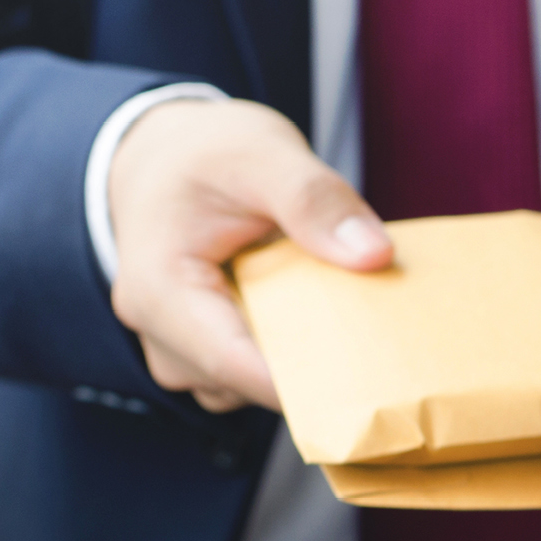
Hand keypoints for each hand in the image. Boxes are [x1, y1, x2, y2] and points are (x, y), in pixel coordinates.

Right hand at [107, 98, 392, 412]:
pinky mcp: (204, 352)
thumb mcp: (261, 153)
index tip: (370, 387)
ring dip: (299, 368)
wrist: (163, 155)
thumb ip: (314, 199)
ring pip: (247, 388)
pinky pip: (250, 376)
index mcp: (160, 291)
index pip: (233, 364)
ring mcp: (179, 350)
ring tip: (351, 330)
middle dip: (310, 377)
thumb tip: (375, 254)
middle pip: (242, 384)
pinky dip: (289, 359)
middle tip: (381, 354)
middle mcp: (159, 334)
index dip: (301, 385)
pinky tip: (325, 327)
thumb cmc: (205, 152)